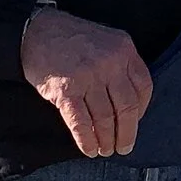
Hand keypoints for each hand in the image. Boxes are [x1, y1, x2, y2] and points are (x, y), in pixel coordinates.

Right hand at [21, 9, 152, 157]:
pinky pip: (81, 122)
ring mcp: (88, 77)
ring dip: (106, 139)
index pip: (143, 87)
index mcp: (124, 50)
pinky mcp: (65, 90)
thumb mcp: (107, 42)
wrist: (37, 30)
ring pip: (105, 117)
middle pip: (127, 106)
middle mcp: (110, 63)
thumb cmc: (73, 38)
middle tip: (124, 147)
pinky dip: (86, 139)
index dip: (141, 110)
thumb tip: (129, 102)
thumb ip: (121, 65)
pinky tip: (89, 149)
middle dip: (127, 132)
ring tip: (105, 150)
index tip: (135, 122)